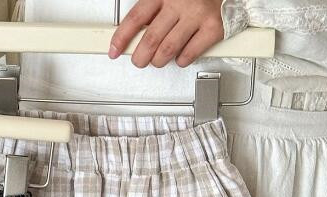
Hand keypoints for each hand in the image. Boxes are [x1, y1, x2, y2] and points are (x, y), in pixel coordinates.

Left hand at [109, 0, 223, 67]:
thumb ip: (153, 8)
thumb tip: (133, 29)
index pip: (136, 18)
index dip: (122, 37)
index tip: (114, 50)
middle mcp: (180, 3)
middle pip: (151, 39)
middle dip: (140, 57)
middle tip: (138, 60)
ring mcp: (197, 16)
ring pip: (167, 50)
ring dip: (158, 61)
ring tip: (157, 60)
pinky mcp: (213, 28)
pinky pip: (189, 54)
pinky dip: (181, 60)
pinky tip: (179, 56)